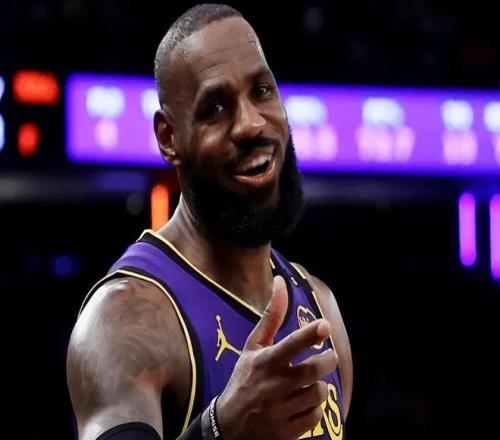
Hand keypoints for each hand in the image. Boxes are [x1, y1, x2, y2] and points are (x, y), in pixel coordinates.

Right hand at [215, 276, 337, 439]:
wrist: (229, 426)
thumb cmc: (244, 379)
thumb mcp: (253, 347)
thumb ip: (271, 316)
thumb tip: (280, 281)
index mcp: (266, 361)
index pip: (291, 345)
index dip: (310, 334)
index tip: (324, 325)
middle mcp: (274, 385)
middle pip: (315, 370)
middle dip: (328, 360)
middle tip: (326, 357)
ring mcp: (282, 410)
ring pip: (319, 393)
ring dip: (318, 386)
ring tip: (306, 383)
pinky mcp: (288, 431)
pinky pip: (316, 415)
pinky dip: (313, 408)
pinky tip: (300, 403)